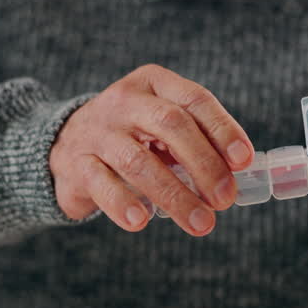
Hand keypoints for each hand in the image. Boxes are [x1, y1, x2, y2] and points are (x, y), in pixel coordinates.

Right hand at [49, 64, 254, 235]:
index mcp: (152, 83)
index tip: (243, 161)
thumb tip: (236, 173)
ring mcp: (97, 132)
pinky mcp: (76, 163)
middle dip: (204, 164)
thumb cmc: (130, 136)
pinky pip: (101, 184)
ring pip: (138, 161)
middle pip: (171, 125)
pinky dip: (124, 204)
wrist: (64, 144)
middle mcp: (124, 101)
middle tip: (225, 200)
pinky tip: (142, 222)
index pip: (194, 99)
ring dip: (175, 195)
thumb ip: (195, 141)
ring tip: (201, 223)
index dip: (222, 129)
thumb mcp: (160, 125)